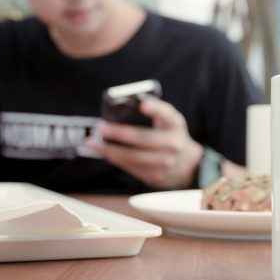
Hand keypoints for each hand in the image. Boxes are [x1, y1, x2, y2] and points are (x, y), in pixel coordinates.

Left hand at [85, 97, 202, 188]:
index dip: (156, 109)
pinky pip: (131, 168)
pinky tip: (103, 152)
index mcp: (176, 125)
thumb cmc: (171, 135)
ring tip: (92, 143)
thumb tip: (133, 102)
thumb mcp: (170, 120)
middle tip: (99, 127)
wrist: (187, 165)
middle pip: (143, 139)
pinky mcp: (155, 177)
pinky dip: (115, 159)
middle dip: (118, 133)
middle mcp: (173, 145)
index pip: (167, 115)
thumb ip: (156, 110)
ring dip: (109, 150)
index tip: (143, 104)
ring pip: (133, 157)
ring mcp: (165, 163)